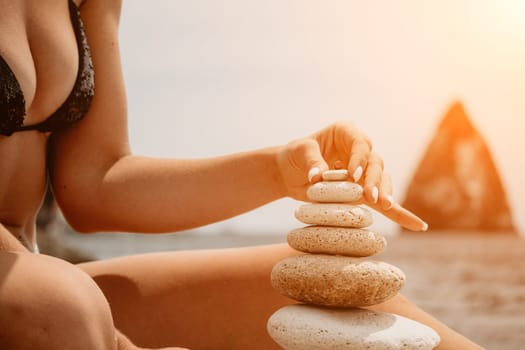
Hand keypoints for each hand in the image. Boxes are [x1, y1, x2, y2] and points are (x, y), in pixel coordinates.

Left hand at [276, 121, 427, 230]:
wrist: (290, 171)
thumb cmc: (295, 156)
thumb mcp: (300, 152)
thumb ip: (312, 162)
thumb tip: (318, 178)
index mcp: (346, 133)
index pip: (359, 144)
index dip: (359, 159)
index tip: (353, 175)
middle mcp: (360, 150)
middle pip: (375, 163)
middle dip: (374, 180)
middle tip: (370, 196)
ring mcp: (365, 171)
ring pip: (382, 180)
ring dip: (385, 193)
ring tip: (384, 205)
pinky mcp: (363, 190)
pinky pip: (383, 201)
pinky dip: (399, 212)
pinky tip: (417, 225)